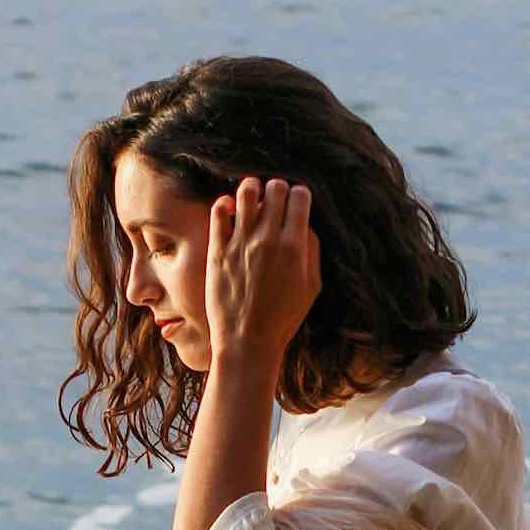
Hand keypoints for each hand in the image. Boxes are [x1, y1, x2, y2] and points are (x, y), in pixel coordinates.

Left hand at [204, 176, 319, 366]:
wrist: (247, 341)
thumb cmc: (283, 318)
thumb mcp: (311, 286)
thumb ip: (311, 250)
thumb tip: (304, 223)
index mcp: (294, 246)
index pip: (300, 196)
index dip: (299, 195)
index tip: (295, 203)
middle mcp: (268, 239)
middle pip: (275, 188)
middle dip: (278, 190)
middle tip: (274, 202)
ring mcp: (240, 242)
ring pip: (246, 191)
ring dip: (252, 189)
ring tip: (252, 198)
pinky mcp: (218, 249)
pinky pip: (219, 210)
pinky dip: (226, 204)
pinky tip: (231, 212)